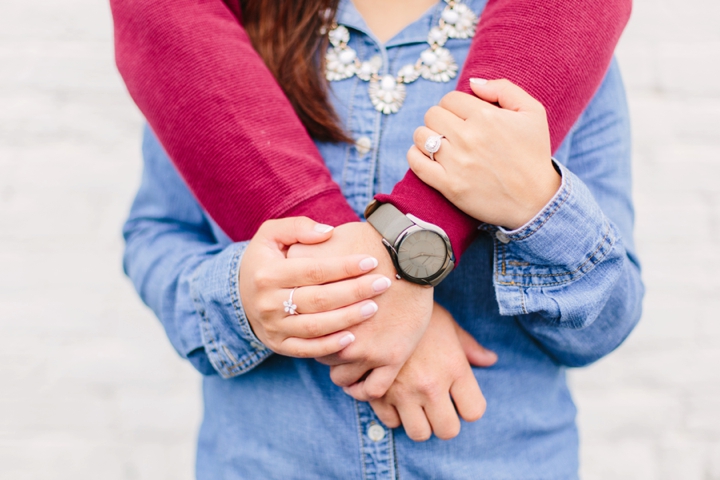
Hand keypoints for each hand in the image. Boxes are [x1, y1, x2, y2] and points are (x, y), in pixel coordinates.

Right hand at [239, 217, 392, 356]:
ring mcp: (273, 327)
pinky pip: (306, 349)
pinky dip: (329, 346)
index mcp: (267, 273)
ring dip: (347, 319)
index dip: (344, 266)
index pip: (313, 270)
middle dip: (354, 292)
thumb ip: (297, 227)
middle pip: (318, 300)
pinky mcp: (277, 345)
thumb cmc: (265, 259)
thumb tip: (328, 232)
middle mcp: (267, 303)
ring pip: (315, 327)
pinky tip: (352, 337)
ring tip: (373, 307)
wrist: (239, 293)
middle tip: (382, 284)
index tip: (371, 261)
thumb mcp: (270, 234)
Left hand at [287, 221, 433, 398]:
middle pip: (320, 352)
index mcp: (319, 311)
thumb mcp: (326, 245)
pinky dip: (362, 387)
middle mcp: (340, 336)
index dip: (304, 325)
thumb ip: (300, 256)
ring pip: (341, 375)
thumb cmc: (367, 244)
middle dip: (322, 346)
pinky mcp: (392, 358)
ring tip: (345, 356)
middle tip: (329, 339)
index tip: (309, 322)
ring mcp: (367, 351)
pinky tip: (359, 379)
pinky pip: (371, 388)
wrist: (411, 252)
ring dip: (341, 367)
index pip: (302, 327)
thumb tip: (285, 261)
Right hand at [346, 303, 495, 440]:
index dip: (468, 407)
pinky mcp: (376, 391)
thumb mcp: (448, 324)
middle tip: (438, 406)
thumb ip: (469, 347)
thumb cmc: (418, 308)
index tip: (460, 398)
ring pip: (419, 433)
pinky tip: (394, 396)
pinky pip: (390, 422)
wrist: (380, 296)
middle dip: (445, 421)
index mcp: (454, 367)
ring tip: (416, 404)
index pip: (474, 411)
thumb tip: (490, 360)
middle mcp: (430, 384)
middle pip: (448, 430)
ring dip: (419, 422)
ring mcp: (402, 390)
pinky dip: (393, 414)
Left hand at [407, 78, 559, 229]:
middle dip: (440, 120)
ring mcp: (457, 163)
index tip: (463, 118)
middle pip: (432, 115)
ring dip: (427, 138)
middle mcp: (469, 137)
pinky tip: (427, 157)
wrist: (536, 201)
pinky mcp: (449, 186)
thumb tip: (472, 82)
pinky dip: (416, 156)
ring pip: (421, 136)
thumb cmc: (534, 154)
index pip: (449, 99)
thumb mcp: (533, 112)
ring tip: (440, 145)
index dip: (454, 106)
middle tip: (452, 132)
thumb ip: (503, 89)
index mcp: (486, 116)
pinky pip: (416, 162)